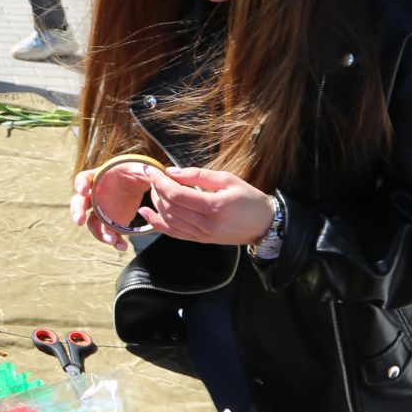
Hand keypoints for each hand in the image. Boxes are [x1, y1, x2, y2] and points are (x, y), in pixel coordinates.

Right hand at [69, 160, 153, 251]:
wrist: (144, 191)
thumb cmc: (138, 176)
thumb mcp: (141, 170)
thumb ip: (142, 170)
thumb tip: (148, 171)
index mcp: (100, 178)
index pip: (84, 178)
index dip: (81, 184)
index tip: (83, 191)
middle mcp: (96, 196)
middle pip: (80, 203)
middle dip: (77, 212)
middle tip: (79, 221)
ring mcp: (102, 212)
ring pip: (92, 223)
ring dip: (99, 232)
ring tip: (112, 240)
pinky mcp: (111, 224)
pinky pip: (108, 234)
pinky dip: (115, 242)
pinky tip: (122, 246)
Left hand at [137, 165, 275, 246]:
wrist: (265, 224)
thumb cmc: (249, 198)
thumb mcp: (227, 179)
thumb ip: (198, 175)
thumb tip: (171, 172)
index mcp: (214, 207)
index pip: (176, 195)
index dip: (160, 182)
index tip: (151, 170)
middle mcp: (206, 224)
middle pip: (170, 207)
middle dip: (156, 190)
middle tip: (153, 177)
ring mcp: (202, 235)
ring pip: (169, 220)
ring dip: (156, 204)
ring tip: (153, 189)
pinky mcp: (201, 240)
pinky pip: (174, 233)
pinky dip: (158, 223)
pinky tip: (146, 213)